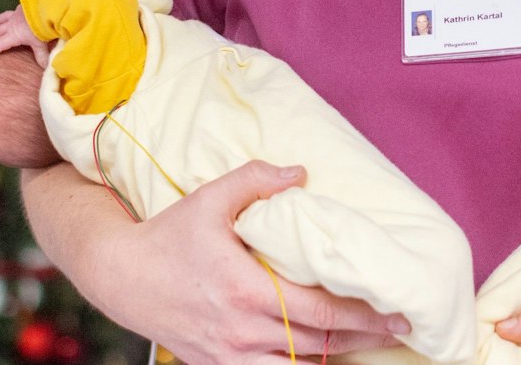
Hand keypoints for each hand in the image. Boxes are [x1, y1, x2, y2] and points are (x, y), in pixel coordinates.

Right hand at [0, 8, 48, 68]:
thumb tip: (45, 67)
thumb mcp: (41, 44)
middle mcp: (12, 25)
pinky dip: (9, 14)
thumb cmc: (42, 28)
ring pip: (3, 19)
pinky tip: (11, 13)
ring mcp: (16, 15)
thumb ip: (41, 55)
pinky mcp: (22, 7)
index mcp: (14, 35)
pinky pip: (12, 11)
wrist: (46, 10)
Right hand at [97, 160, 407, 363]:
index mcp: (246, 290)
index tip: (399, 315)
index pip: (320, 312)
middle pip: (318, 346)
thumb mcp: (209, 199)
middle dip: (364, 338)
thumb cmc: (168, 236)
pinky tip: (319, 357)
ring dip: (333, 358)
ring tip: (366, 344)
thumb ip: (255, 181)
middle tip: (399, 329)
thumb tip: (301, 173)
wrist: (121, 276)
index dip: (364, 316)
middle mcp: (241, 331)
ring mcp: (229, 356)